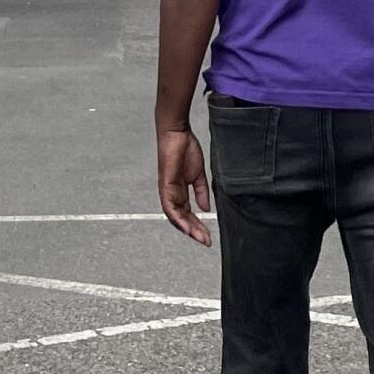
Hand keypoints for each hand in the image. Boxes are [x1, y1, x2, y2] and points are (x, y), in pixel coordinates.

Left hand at [156, 124, 213, 245]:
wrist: (177, 132)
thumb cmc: (185, 148)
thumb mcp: (198, 174)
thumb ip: (201, 191)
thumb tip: (205, 208)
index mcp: (180, 192)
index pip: (188, 214)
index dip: (198, 226)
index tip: (208, 236)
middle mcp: (173, 194)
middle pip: (182, 219)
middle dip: (195, 232)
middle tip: (206, 241)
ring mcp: (167, 191)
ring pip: (175, 217)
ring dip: (187, 229)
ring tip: (199, 238)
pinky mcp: (165, 185)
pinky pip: (169, 207)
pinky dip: (177, 218)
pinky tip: (186, 227)